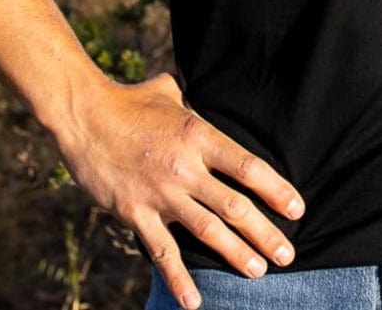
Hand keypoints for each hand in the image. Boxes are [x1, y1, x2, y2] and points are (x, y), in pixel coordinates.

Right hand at [55, 72, 304, 309]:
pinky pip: (162, 252)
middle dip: (265, 232)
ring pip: (207, 230)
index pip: (247, 167)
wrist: (85, 116)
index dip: (275, 189)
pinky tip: (194, 301)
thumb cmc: (129, 100)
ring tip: (258, 272)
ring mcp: (160, 193)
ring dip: (235, 254)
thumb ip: (192, 103)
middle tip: (287, 254)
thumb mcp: (169, 92)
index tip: (296, 209)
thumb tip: (203, 97)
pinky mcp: (135, 212)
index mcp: (198, 135)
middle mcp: (185, 167)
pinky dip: (178, 279)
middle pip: (235, 205)